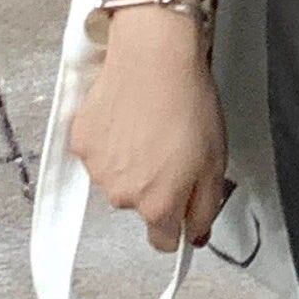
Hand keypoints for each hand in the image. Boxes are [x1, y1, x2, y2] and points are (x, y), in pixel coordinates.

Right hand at [68, 10, 228, 252]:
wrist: (154, 58)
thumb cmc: (189, 104)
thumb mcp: (216, 162)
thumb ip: (205, 207)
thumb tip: (196, 236)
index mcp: (159, 205)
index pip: (164, 240)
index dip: (176, 223)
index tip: (182, 206)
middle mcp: (123, 196)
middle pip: (141, 205)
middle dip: (156, 185)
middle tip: (172, 146)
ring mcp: (98, 171)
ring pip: (118, 180)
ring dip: (131, 163)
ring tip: (149, 127)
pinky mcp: (82, 144)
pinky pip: (98, 155)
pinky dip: (111, 142)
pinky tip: (127, 118)